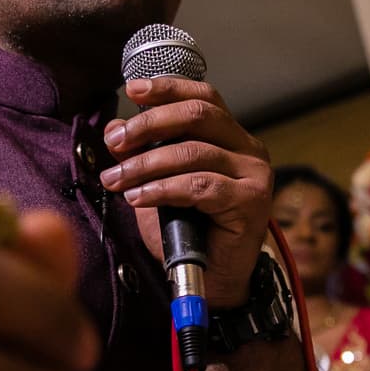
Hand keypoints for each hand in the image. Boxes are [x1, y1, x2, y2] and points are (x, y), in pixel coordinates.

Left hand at [100, 76, 273, 308]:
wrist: (214, 282)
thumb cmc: (189, 233)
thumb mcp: (160, 185)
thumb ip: (145, 155)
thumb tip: (116, 129)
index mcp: (232, 139)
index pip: (204, 98)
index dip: (168, 88)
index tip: (133, 89)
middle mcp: (249, 150)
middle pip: (198, 115)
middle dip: (149, 125)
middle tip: (115, 141)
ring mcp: (254, 175)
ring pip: (193, 153)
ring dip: (146, 164)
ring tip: (116, 179)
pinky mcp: (250, 202)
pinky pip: (198, 186)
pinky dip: (162, 190)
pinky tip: (138, 198)